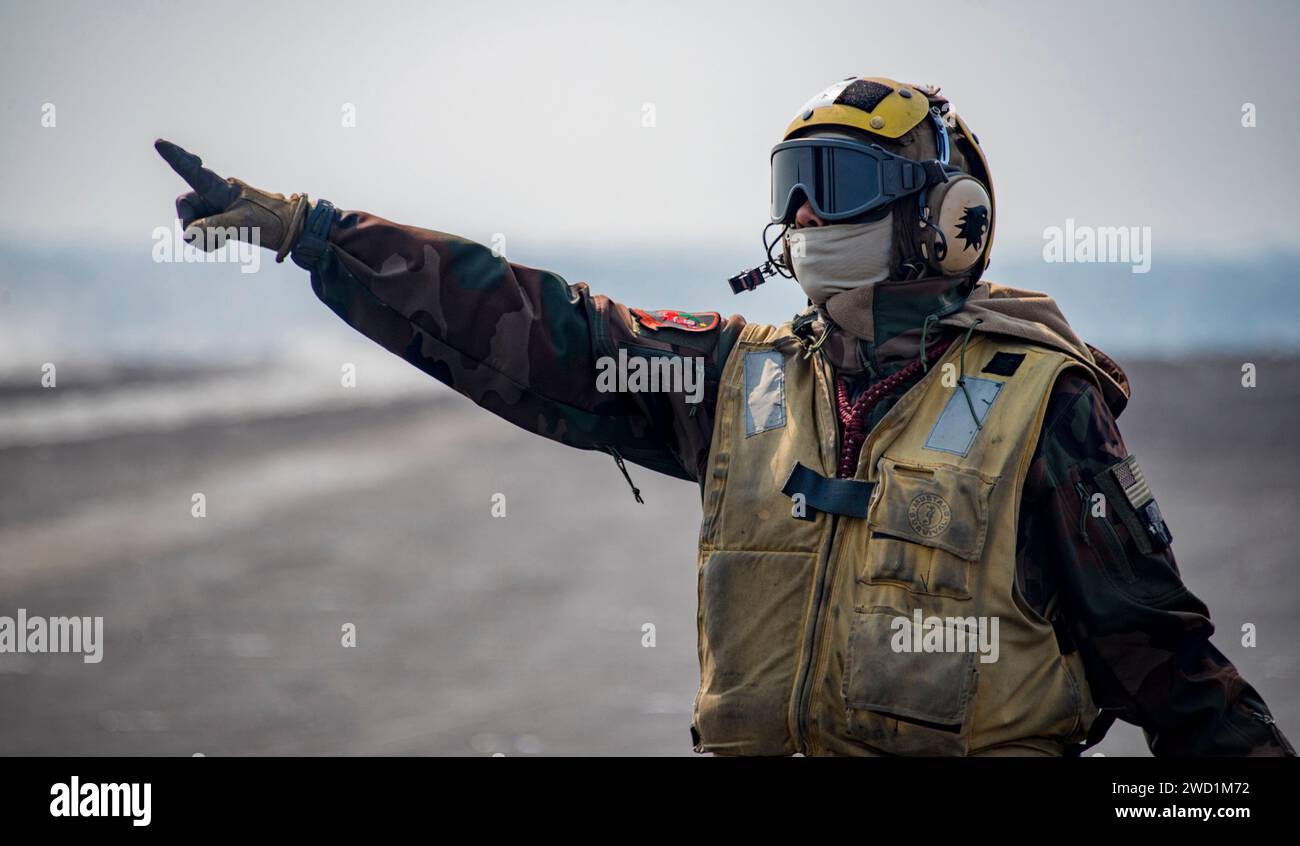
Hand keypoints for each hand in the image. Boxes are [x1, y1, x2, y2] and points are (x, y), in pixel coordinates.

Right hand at [155, 139, 309, 262]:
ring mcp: (216, 207)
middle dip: (189, 222)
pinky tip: (222, 241)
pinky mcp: (219, 220)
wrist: (291, 230)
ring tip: (223, 240)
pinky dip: (206, 240)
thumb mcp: (244, 223)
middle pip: (184, 204)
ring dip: (201, 235)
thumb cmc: (271, 221)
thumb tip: (189, 234)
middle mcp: (215, 194)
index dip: (176, 158)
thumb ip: (215, 226)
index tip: (160, 143)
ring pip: (191, 221)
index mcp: (222, 188)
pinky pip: (200, 231)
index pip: (195, 173)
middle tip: (211, 236)